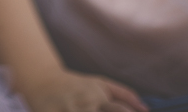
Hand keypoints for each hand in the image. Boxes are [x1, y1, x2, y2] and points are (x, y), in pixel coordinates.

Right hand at [21, 69, 146, 111]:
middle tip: (101, 111)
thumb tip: (146, 108)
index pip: (120, 110)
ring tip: (93, 111)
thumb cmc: (75, 84)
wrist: (41, 79)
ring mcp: (69, 110)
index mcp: (98, 95)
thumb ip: (124, 94)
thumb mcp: (100, 84)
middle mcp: (85, 103)